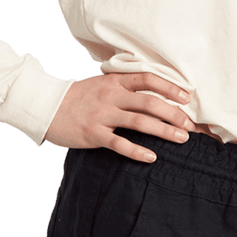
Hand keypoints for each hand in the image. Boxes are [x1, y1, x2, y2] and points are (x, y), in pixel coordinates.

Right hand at [44, 72, 196, 161]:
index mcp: (115, 81)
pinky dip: (137, 151)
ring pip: (139, 122)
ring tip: (181, 139)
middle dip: (174, 114)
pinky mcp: (94, 134)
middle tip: (190, 126)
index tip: (187, 97)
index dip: (170, 87)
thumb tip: (155, 95)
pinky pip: (120, 144)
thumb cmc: (80, 98)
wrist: (46, 106)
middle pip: (150, 102)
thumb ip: (125, 88)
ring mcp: (102, 115)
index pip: (148, 79)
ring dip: (164, 131)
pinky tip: (152, 157)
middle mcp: (111, 96)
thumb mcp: (102, 85)